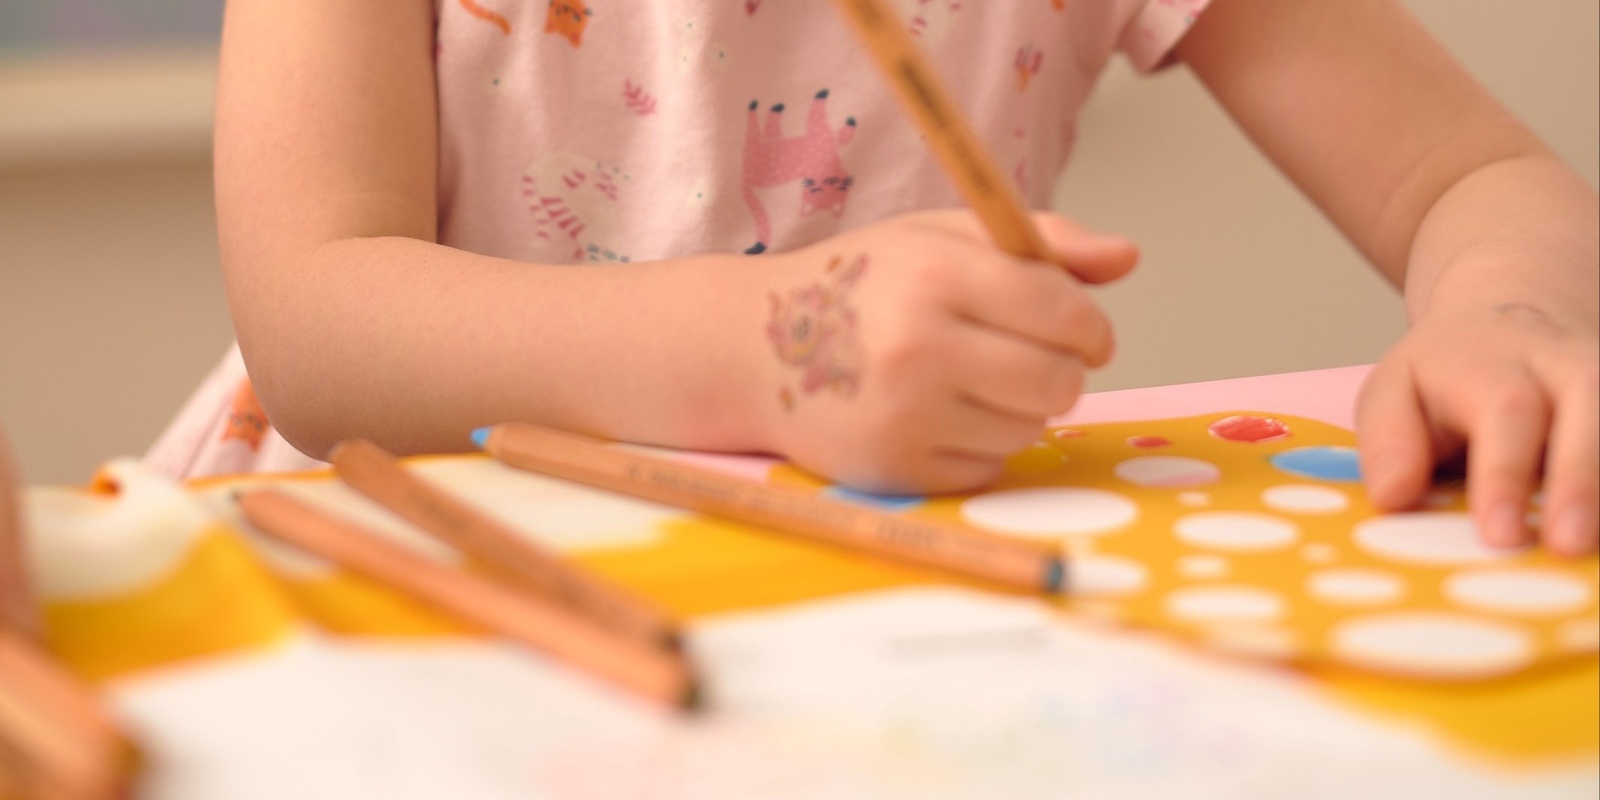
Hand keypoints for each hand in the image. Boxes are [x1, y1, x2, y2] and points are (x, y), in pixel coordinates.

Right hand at [762, 210, 1136, 492]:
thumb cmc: (861, 285)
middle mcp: (918, 345)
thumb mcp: (940, 237)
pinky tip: (935, 415)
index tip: (1085, 333)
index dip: (1092, 327)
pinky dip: (977, 447)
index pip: (1064, 312)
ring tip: (967, 382)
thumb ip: (1040, 241)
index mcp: (934, 273)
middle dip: (1062, 372)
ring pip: (1027, 429)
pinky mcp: (894, 468)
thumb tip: (1128, 258)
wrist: (754, 350)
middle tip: (1029, 359)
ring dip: (1017, 410)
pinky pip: (986, 468)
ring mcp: (904, 414)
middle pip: (1058, 382)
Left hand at [1357, 301, 1598, 554]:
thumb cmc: (1444, 377)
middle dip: (1579, 481)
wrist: (1506, 321)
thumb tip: (1393, 498)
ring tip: (1593, 549)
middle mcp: (1563, 366)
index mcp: (1492, 361)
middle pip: (1588, 408)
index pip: (1505, 409)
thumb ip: (1390, 441)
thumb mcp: (1395, 392)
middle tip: (1567, 545)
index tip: (1500, 534)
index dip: (1505, 473)